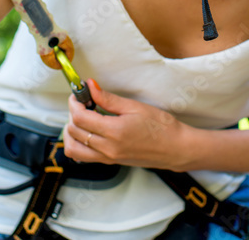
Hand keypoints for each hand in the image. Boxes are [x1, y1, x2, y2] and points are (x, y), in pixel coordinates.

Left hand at [63, 81, 191, 170]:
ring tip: (82, 118)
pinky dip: (78, 144)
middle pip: (74, 131)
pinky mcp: (110, 162)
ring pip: (74, 148)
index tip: (78, 94)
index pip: (80, 118)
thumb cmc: (162, 127)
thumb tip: (91, 87)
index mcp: (114, 132)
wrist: (176, 149)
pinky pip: (83, 156)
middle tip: (82, 102)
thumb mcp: (135, 107)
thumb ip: (109, 98)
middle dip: (72, 114)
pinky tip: (87, 132)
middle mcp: (108, 148)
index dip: (74, 103)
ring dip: (71, 132)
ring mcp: (108, 158)